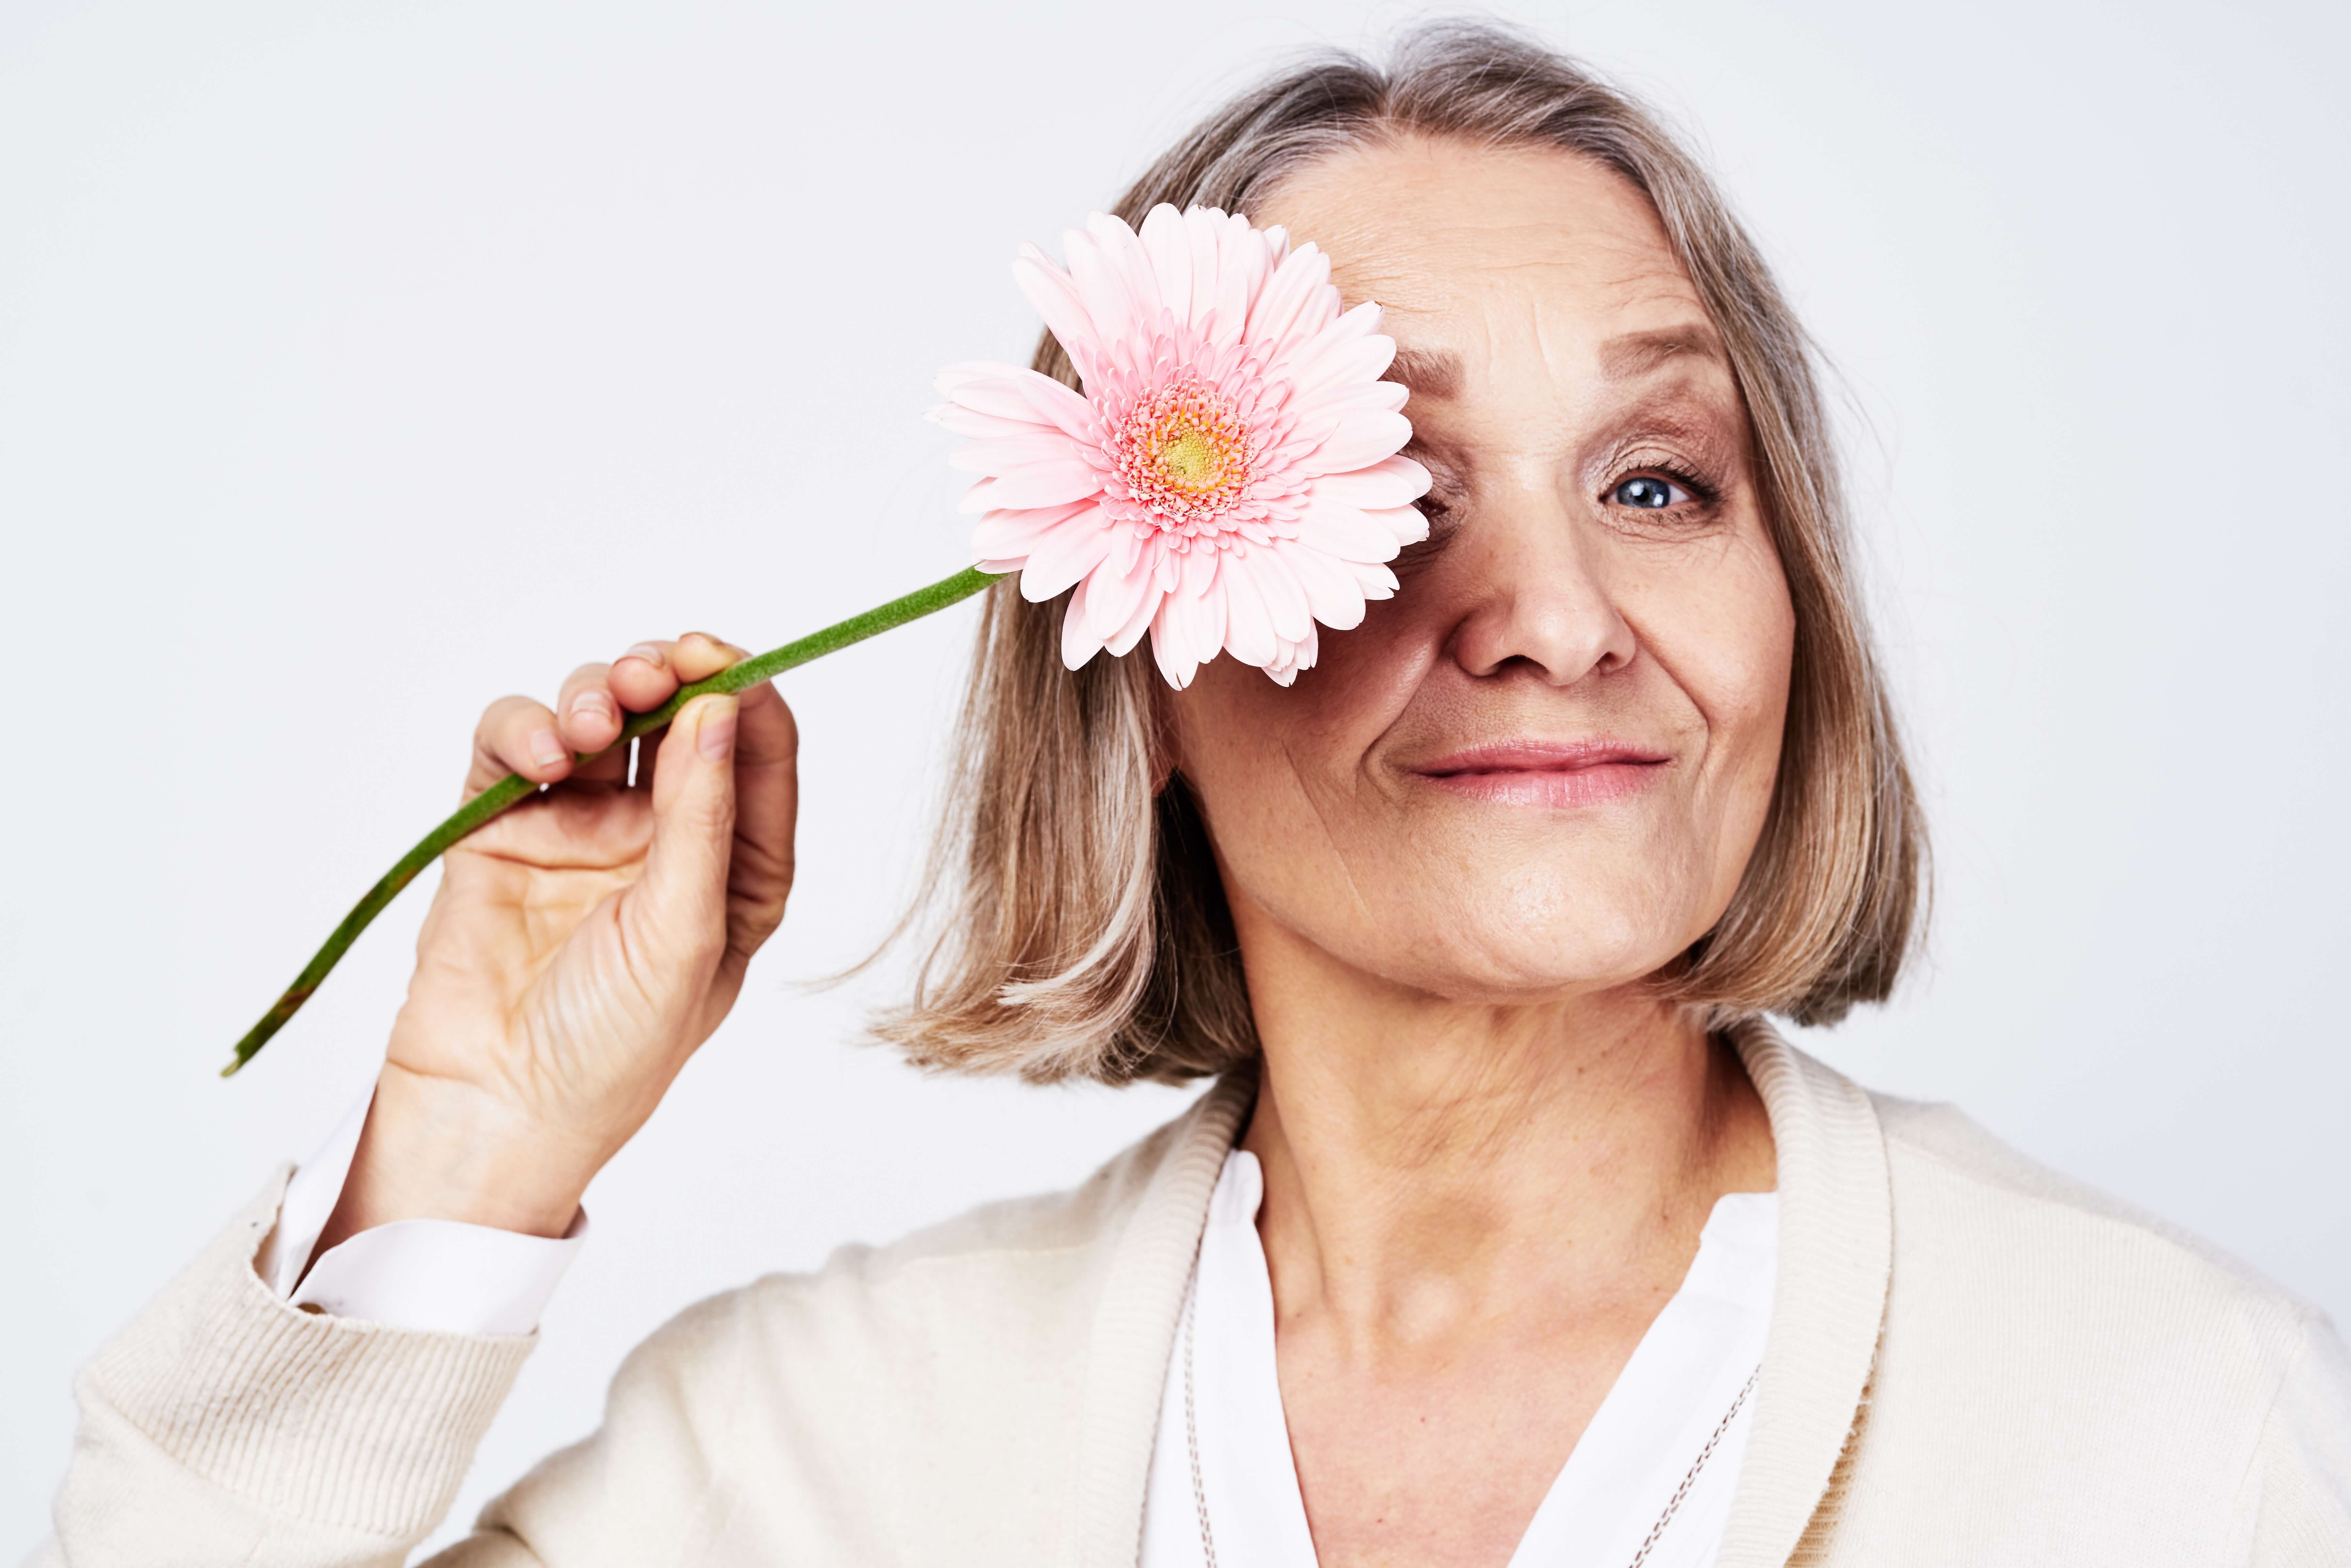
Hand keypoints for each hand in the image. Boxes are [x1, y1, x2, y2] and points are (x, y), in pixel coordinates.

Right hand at [316, 633, 797, 1249]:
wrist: (495, 1110)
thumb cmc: (610, 1050)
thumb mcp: (683, 935)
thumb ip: (702, 820)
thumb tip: (722, 712)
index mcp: (733, 869)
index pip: (757, 755)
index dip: (744, 694)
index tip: (720, 658)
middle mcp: (663, 839)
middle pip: (675, 717)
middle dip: (666, 678)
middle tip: (652, 671)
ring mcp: (580, 828)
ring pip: (596, 715)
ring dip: (596, 694)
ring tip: (592, 720)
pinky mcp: (502, 829)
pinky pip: (513, 747)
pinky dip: (523, 729)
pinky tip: (540, 755)